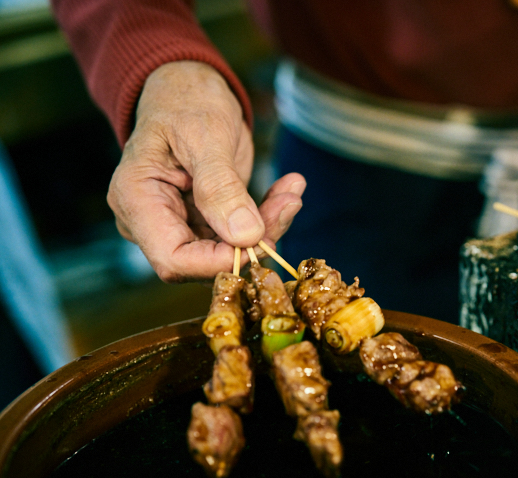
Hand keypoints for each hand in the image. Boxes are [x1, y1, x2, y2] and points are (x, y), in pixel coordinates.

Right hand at [107, 61, 304, 281]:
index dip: (219, 261)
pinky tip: (288, 188)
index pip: (174, 260)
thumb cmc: (186, 101)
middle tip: (289, 203)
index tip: (260, 239)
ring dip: (268, 226)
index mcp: (137, 201)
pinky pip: (239, 233)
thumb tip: (246, 237)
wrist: (188, 86)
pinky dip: (267, 215)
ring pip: (229, 250)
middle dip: (253, 240)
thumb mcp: (205, 136)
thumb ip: (221, 188)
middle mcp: (154, 221)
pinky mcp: (206, 220)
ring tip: (292, 190)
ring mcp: (180, 223)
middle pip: (206, 260)